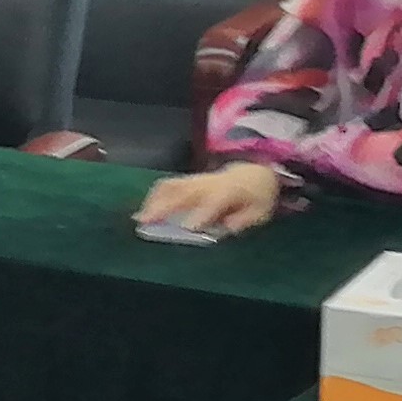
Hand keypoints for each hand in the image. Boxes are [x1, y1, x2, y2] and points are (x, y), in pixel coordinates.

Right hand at [138, 162, 288, 237]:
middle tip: (146, 222)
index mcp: (230, 190)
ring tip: (141, 218)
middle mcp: (209, 183)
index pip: (214, 200)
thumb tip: (228, 227)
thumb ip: (244, 220)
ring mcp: (196, 180)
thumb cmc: (256, 197)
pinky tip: (145, 211)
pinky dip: (153, 197)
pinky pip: (167, 185)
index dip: (201, 213)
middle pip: (183, 191)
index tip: (188, 227)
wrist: (254, 173)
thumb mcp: (260, 212)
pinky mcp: (187, 181)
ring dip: (154, 200)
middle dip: (164, 205)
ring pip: (171, 185)